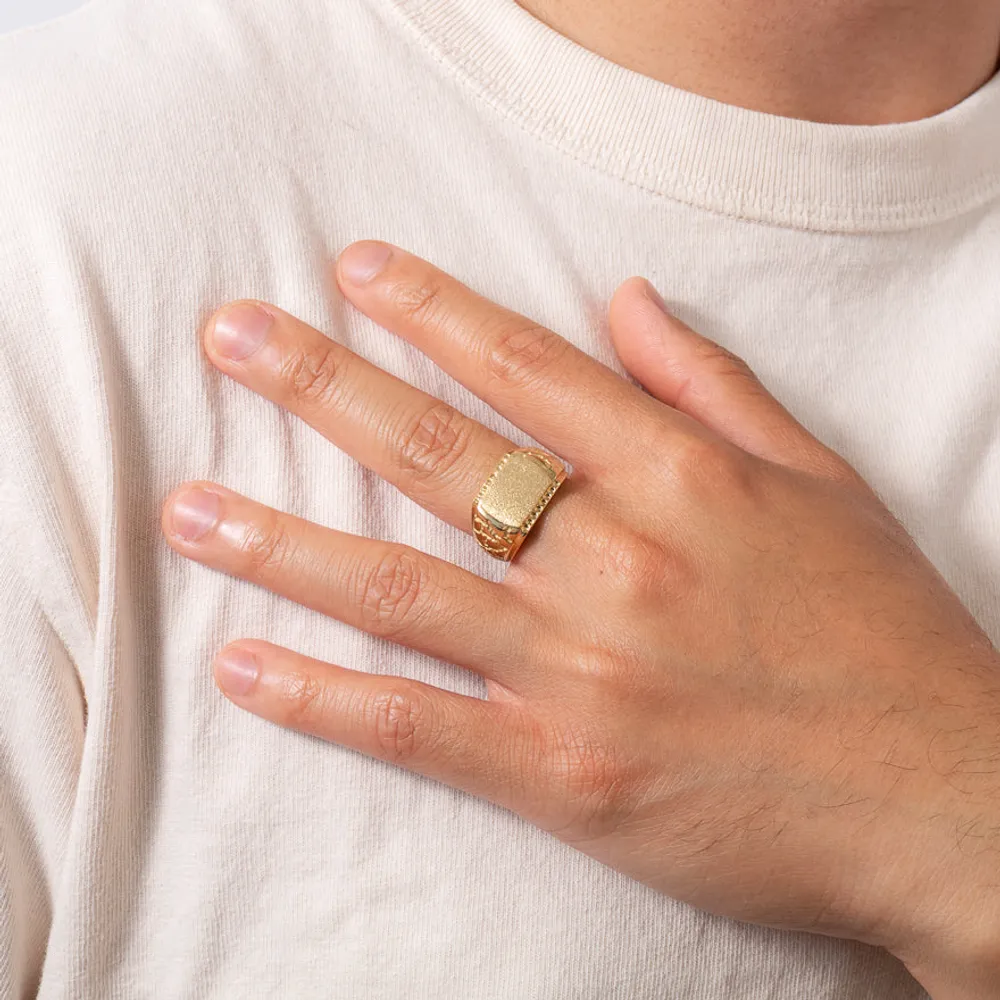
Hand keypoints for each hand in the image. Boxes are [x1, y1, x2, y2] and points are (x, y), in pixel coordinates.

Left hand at [162, 241, 999, 997]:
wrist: (940, 794)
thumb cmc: (886, 634)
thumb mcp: (822, 481)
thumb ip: (713, 385)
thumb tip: (626, 300)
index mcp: (682, 479)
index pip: (528, 368)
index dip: (430, 311)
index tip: (353, 270)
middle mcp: (617, 560)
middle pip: (438, 455)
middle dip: (320, 386)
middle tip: (231, 341)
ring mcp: (583, 670)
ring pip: (401, 585)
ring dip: (281, 540)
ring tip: (190, 509)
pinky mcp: (566, 774)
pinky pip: (418, 727)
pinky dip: (324, 698)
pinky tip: (246, 666)